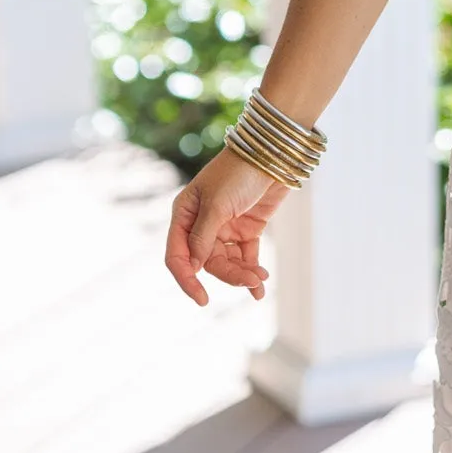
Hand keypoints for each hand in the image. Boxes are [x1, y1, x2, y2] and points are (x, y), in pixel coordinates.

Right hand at [164, 148, 291, 306]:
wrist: (273, 154)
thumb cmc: (238, 172)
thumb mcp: (217, 204)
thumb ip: (204, 237)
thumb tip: (194, 268)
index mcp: (185, 215)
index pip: (178, 256)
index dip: (187, 279)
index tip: (202, 299)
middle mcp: (202, 224)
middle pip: (207, 263)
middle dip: (228, 275)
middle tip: (249, 281)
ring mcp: (225, 227)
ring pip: (228, 262)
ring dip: (242, 274)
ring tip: (259, 279)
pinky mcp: (247, 229)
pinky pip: (245, 257)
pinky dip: (252, 270)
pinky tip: (260, 286)